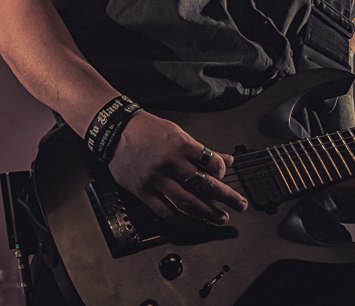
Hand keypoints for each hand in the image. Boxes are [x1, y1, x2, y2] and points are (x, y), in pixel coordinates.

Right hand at [107, 111, 248, 229]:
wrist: (115, 131)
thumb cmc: (146, 130)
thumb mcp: (177, 133)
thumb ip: (203, 150)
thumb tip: (226, 160)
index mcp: (180, 145)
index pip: (211, 163)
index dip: (222, 172)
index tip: (225, 177)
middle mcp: (170, 163)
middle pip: (204, 185)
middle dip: (225, 197)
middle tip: (239, 204)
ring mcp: (156, 179)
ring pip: (187, 203)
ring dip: (208, 214)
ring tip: (220, 218)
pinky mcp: (144, 192)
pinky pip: (167, 212)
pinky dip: (185, 222)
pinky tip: (196, 224)